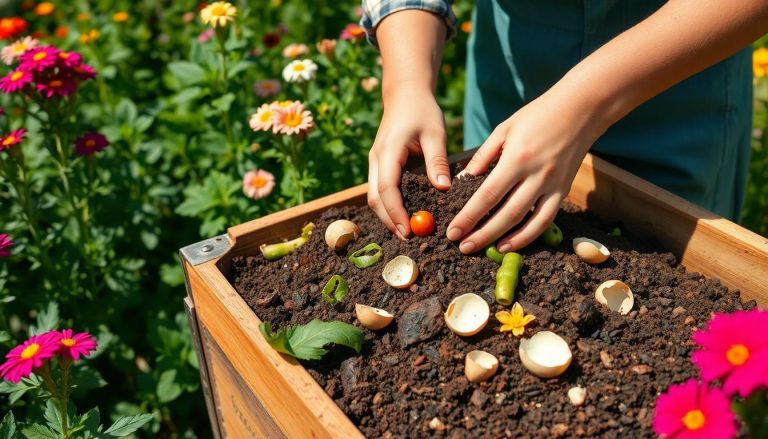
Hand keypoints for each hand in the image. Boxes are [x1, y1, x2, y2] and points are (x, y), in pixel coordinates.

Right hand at [368, 84, 449, 238]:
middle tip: (410, 239)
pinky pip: (380, 191)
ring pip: (375, 197)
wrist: (405, 94)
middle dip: (390, 221)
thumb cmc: (422, 110)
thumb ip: (437, 162)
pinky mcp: (380, 166)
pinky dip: (390, 206)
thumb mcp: (435, 133)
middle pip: (375, 199)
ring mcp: (375, 163)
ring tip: (409, 232)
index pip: (386, 189)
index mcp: (388, 151)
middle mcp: (376, 160)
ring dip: (389, 216)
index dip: (396, 213)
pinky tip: (406, 216)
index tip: (409, 231)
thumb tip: (442, 189)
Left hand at [447, 88, 604, 252]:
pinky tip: (511, 243)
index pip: (488, 195)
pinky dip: (529, 235)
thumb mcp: (504, 129)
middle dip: (482, 234)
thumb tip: (462, 180)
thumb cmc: (537, 116)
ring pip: (526, 222)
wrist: (580, 110)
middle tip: (463, 246)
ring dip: (504, 239)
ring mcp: (553, 186)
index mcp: (517, 159)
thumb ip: (482, 156)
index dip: (469, 216)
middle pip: (505, 214)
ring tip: (484, 250)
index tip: (453, 231)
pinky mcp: (563, 191)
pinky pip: (546, 220)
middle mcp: (536, 176)